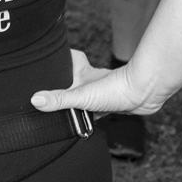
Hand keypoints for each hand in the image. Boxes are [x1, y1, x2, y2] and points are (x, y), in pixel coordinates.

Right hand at [30, 50, 163, 118]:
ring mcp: (100, 93)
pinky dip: (88, 116)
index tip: (47, 60)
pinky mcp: (110, 105)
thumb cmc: (118, 88)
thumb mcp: (81, 95)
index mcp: (82, 73)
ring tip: (59, 114)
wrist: (146, 94)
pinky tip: (83, 124)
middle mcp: (90, 81)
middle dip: (62, 86)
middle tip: (48, 94)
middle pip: (73, 80)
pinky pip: (94, 110)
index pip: (69, 58)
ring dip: (75, 104)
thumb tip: (35, 100)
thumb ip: (58, 99)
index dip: (59, 57)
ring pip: (83, 97)